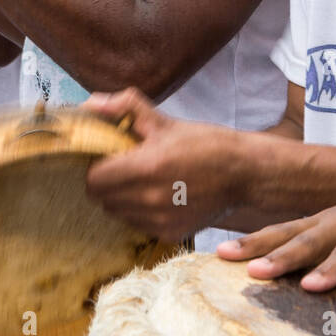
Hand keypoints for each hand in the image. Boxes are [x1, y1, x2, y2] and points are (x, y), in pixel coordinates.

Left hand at [82, 88, 243, 242]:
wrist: (244, 173)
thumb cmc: (205, 143)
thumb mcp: (165, 121)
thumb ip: (126, 108)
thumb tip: (91, 102)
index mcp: (147, 167)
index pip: (94, 180)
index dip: (95, 168)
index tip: (108, 158)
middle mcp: (152, 198)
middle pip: (102, 199)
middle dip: (107, 183)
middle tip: (124, 169)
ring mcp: (161, 220)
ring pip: (118, 213)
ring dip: (122, 199)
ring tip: (143, 182)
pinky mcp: (172, 233)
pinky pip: (139, 225)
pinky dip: (141, 213)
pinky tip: (159, 197)